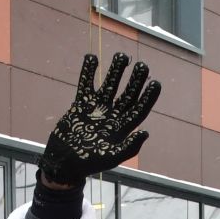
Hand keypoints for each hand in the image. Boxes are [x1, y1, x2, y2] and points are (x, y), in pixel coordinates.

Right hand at [38, 52, 161, 187]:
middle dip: (135, 80)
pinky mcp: (81, 104)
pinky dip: (88, 72)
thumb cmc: (89, 162)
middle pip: (127, 94)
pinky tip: (91, 57)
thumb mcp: (111, 158)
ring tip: (122, 56)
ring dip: (115, 71)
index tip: (155, 82)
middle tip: (142, 65)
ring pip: (109, 85)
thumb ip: (129, 147)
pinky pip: (86, 84)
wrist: (64, 161)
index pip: (138, 109)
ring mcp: (97, 108)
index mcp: (122, 128)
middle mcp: (112, 115)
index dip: (148, 97)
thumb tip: (145, 132)